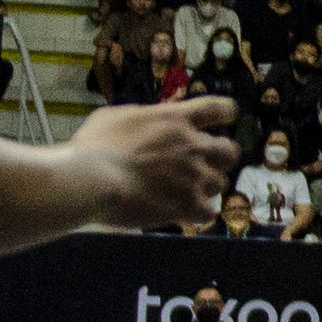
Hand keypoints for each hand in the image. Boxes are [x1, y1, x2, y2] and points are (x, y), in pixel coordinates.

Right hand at [76, 96, 240, 231]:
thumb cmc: (94, 145)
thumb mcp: (115, 116)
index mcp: (175, 119)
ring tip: (188, 191)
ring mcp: (193, 176)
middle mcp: (192, 146)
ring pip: (220, 182)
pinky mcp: (187, 205)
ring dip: (207, 186)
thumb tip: (145, 118)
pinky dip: (198, 212)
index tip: (226, 117)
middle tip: (205, 163)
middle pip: (230, 150)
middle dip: (221, 157)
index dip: (226, 113)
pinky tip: (184, 212)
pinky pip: (208, 211)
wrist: (91, 179)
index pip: (218, 108)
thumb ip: (140, 116)